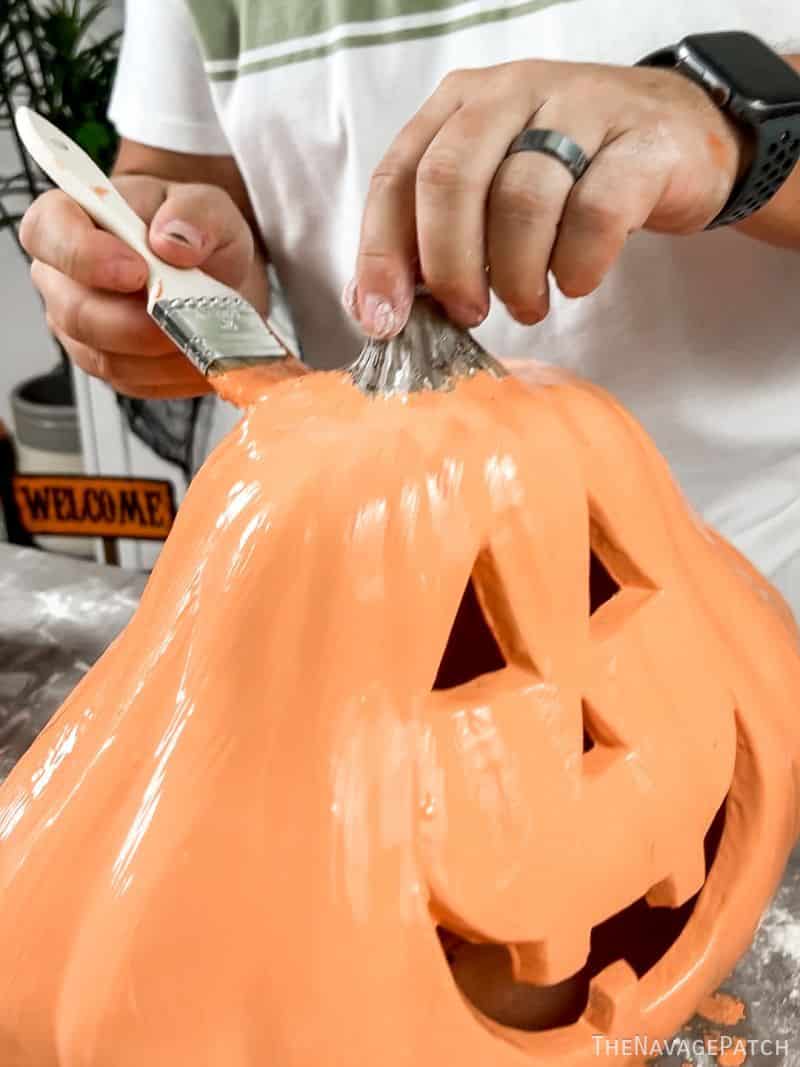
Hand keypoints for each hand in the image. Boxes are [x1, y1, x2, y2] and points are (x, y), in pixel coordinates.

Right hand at [21, 177, 256, 397]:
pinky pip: (136, 382)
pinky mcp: (111, 366)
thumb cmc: (195, 233)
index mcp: (71, 220)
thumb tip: (173, 241)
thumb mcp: (208, 206)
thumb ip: (195, 213)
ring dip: (165, 352)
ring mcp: (82, 330)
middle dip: (138, 323)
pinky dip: (177, 374)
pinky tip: (203, 354)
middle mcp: (64, 279)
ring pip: (109, 358)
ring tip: (206, 333)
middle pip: (77, 313)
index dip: (85, 255)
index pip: (47, 234)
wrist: (220, 274)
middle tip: (185, 315)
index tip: (137, 270)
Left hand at [350, 60, 746, 335]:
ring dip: (516, 276)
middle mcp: (513, 91)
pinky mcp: (641, 143)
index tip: (384, 319)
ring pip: (521, 200)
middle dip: (448, 265)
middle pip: (450, 179)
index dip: (382, 253)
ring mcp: (581, 107)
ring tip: (528, 303)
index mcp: (461, 104)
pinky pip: (594, 214)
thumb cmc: (570, 176)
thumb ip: (437, 237)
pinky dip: (577, 265)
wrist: (679, 136)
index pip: (398, 176)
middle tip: (467, 312)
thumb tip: (381, 311)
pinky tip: (576, 280)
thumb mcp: (494, 192)